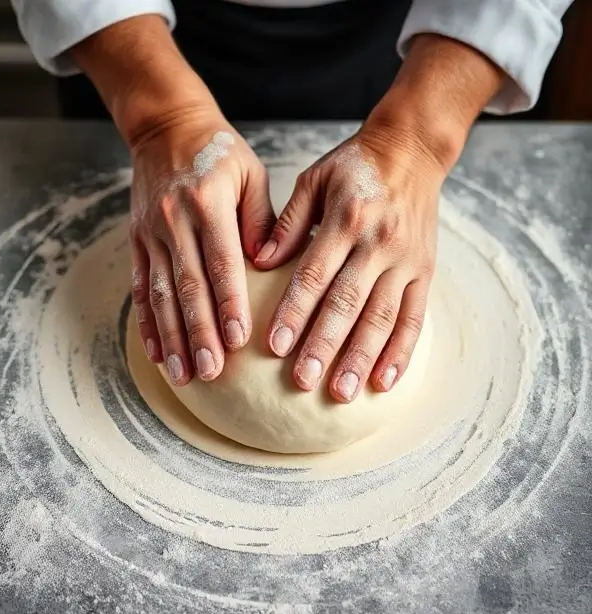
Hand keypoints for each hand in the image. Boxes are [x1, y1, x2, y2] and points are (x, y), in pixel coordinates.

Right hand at [129, 111, 274, 384]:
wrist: (166, 126)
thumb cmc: (220, 151)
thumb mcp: (250, 173)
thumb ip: (261, 219)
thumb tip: (267, 266)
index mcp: (208, 203)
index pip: (221, 263)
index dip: (228, 303)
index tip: (238, 341)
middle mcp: (174, 221)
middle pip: (187, 286)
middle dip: (198, 333)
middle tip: (211, 371)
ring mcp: (150, 232)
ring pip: (159, 293)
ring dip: (171, 337)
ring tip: (182, 373)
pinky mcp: (137, 240)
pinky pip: (139, 286)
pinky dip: (146, 322)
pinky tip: (154, 351)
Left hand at [254, 126, 443, 402]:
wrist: (412, 149)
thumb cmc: (354, 165)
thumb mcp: (314, 179)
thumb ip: (288, 222)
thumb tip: (259, 260)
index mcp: (346, 219)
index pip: (314, 275)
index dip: (294, 312)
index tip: (273, 346)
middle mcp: (379, 243)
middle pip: (348, 303)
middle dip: (324, 345)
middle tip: (303, 381)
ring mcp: (406, 260)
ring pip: (382, 317)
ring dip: (361, 358)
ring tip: (341, 392)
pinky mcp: (425, 271)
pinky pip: (415, 317)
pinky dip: (401, 351)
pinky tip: (384, 380)